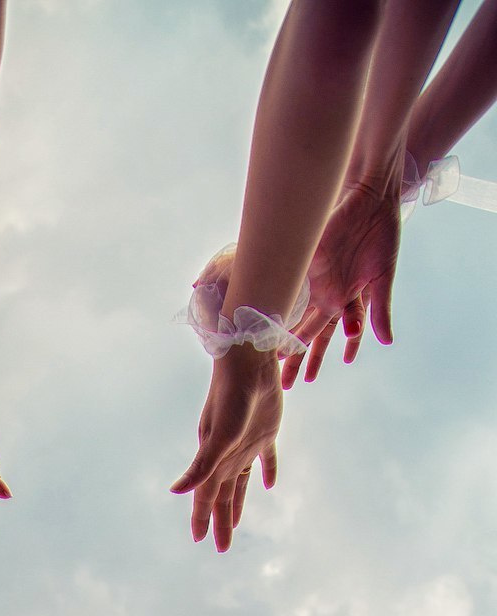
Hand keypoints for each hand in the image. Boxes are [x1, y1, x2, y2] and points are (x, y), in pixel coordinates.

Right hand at [171, 347, 282, 551]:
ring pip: (240, 483)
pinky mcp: (264, 432)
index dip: (202, 518)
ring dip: (237, 504)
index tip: (199, 540)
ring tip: (236, 524)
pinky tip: (268, 484)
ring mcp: (245, 445)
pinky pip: (265, 459)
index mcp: (214, 459)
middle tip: (222, 548)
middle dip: (221, 522)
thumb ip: (201, 466)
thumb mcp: (218, 435)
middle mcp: (226, 456)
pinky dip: (266, 472)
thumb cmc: (231, 397)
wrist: (250, 362)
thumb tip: (176, 491)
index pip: (206, 496)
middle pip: (223, 496)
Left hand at [280, 181, 400, 389]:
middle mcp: (322, 290)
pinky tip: (264, 318)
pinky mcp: (305, 257)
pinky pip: (287, 280)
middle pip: (302, 329)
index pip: (323, 335)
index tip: (306, 379)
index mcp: (340, 298)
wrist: (373, 198)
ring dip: (281, 334)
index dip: (314, 356)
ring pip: (291, 311)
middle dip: (293, 355)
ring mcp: (312, 275)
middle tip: (281, 381)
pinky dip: (278, 299)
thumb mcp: (382, 277)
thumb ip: (379, 311)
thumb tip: (385, 342)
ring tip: (267, 357)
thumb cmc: (382, 235)